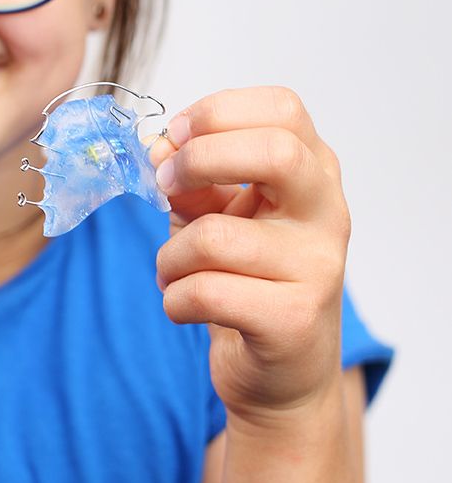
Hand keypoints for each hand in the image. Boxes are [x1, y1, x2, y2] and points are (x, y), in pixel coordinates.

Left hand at [149, 87, 349, 429]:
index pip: (283, 109)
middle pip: (276, 153)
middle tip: (166, 186)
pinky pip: (206, 293)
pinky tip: (184, 307)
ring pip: (214, 237)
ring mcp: (318, 267)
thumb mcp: (217, 217)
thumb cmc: (247, 280)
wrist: (282, 373)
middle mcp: (327, 213)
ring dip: (169, 257)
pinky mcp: (293, 320)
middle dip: (199, 162)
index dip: (217, 113)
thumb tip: (156, 147)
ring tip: (172, 273)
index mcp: (312, 173)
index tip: (176, 137)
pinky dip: (174, 300)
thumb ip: (189, 180)